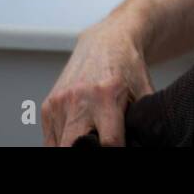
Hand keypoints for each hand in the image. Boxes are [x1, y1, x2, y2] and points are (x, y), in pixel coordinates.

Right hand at [42, 20, 154, 146]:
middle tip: (100, 146)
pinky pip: (49, 138)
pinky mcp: (48, 106)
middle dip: (88, 152)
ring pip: (60, 146)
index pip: (109, 142)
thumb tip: (146, 140)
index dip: (117, 149)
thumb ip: (143, 119)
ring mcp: (59, 103)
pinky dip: (62, 143)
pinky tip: (77, 135)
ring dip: (74, 147)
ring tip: (91, 137)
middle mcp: (78, 100)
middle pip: (74, 148)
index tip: (121, 146)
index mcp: (106, 97)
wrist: (107, 40)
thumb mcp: (144, 91)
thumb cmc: (128, 67)